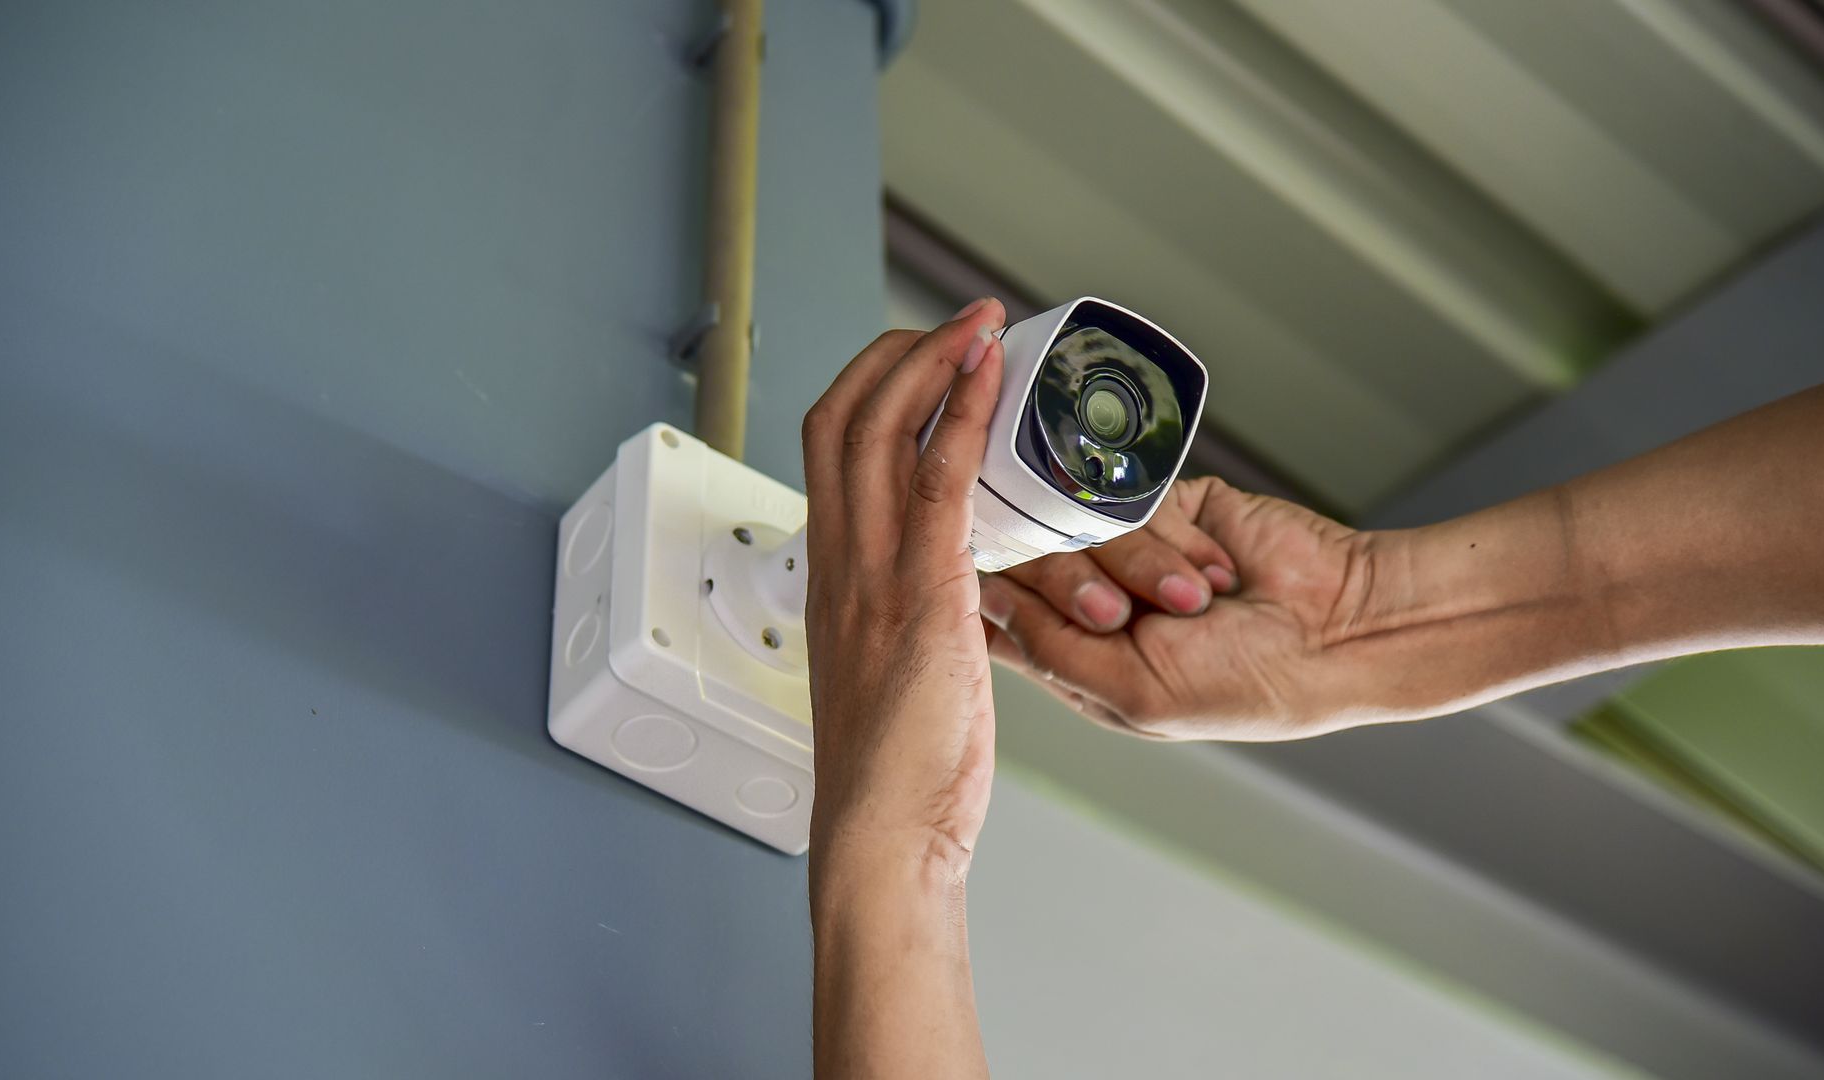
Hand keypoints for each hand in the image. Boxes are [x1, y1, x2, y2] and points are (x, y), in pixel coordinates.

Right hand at [802, 298, 1006, 871]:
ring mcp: (872, 576)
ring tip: (983, 324)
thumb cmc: (900, 772)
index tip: (924, 357)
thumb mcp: (895, 672)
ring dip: (934, 362)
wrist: (883, 834)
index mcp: (834, 576)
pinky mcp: (920, 597)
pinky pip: (937, 482)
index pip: (829, 447)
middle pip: (842, 416)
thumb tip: (952, 591)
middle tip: (961, 322)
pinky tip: (993, 382)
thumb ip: (911, 616)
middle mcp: (841, 562)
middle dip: (899, 351)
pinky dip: (962, 418)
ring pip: (879, 431)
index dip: (873, 386)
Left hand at [980, 476, 1371, 740]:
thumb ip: (1049, 647)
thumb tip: (983, 601)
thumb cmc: (1245, 685)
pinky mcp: (1168, 503)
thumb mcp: (1133, 693)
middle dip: (1078, 587)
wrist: (1341, 629)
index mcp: (1079, 657)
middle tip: (1124, 614)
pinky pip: (1135, 498)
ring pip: (1082, 527)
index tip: (990, 585)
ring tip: (1198, 603)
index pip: (1004, 616)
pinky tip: (1220, 573)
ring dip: (1143, 570)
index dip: (995, 599)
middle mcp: (1097, 599)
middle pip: (1036, 563)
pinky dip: (1176, 541)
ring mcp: (1131, 549)